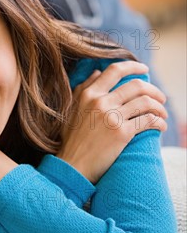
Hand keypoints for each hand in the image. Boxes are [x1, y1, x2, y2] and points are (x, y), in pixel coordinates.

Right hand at [60, 61, 167, 183]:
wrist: (72, 165)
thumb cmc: (72, 139)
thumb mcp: (72, 108)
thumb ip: (83, 88)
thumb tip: (97, 72)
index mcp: (88, 94)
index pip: (115, 70)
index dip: (133, 66)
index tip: (144, 69)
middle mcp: (100, 102)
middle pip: (136, 85)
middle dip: (154, 90)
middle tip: (160, 97)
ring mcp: (111, 117)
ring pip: (145, 102)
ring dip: (159, 107)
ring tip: (162, 114)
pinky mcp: (121, 133)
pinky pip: (147, 121)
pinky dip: (158, 122)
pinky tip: (160, 126)